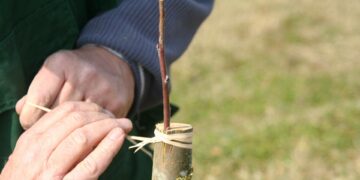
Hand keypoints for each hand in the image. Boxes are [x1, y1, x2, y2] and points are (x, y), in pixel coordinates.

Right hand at [0, 102, 131, 179]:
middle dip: (102, 115)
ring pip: (84, 136)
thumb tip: (84, 123)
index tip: (103, 110)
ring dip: (109, 126)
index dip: (89, 107)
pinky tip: (119, 138)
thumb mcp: (29, 159)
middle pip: (76, 120)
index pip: (64, 111)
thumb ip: (50, 141)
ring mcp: (51, 170)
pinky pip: (91, 163)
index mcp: (30, 140)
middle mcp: (38, 151)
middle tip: (117, 118)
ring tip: (124, 125)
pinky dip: (108, 147)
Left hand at [16, 45, 134, 128]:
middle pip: (57, 113)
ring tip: (70, 128)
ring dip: (71, 129)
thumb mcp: (56, 70)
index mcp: (61, 64)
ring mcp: (102, 89)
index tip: (32, 122)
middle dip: (51, 123)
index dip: (30, 118)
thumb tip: (23, 111)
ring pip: (78, 122)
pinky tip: (88, 127)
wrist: (115, 62)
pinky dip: (90, 130)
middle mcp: (82, 74)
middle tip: (52, 126)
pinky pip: (97, 126)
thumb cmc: (77, 70)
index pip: (37, 100)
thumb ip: (37, 90)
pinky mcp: (117, 103)